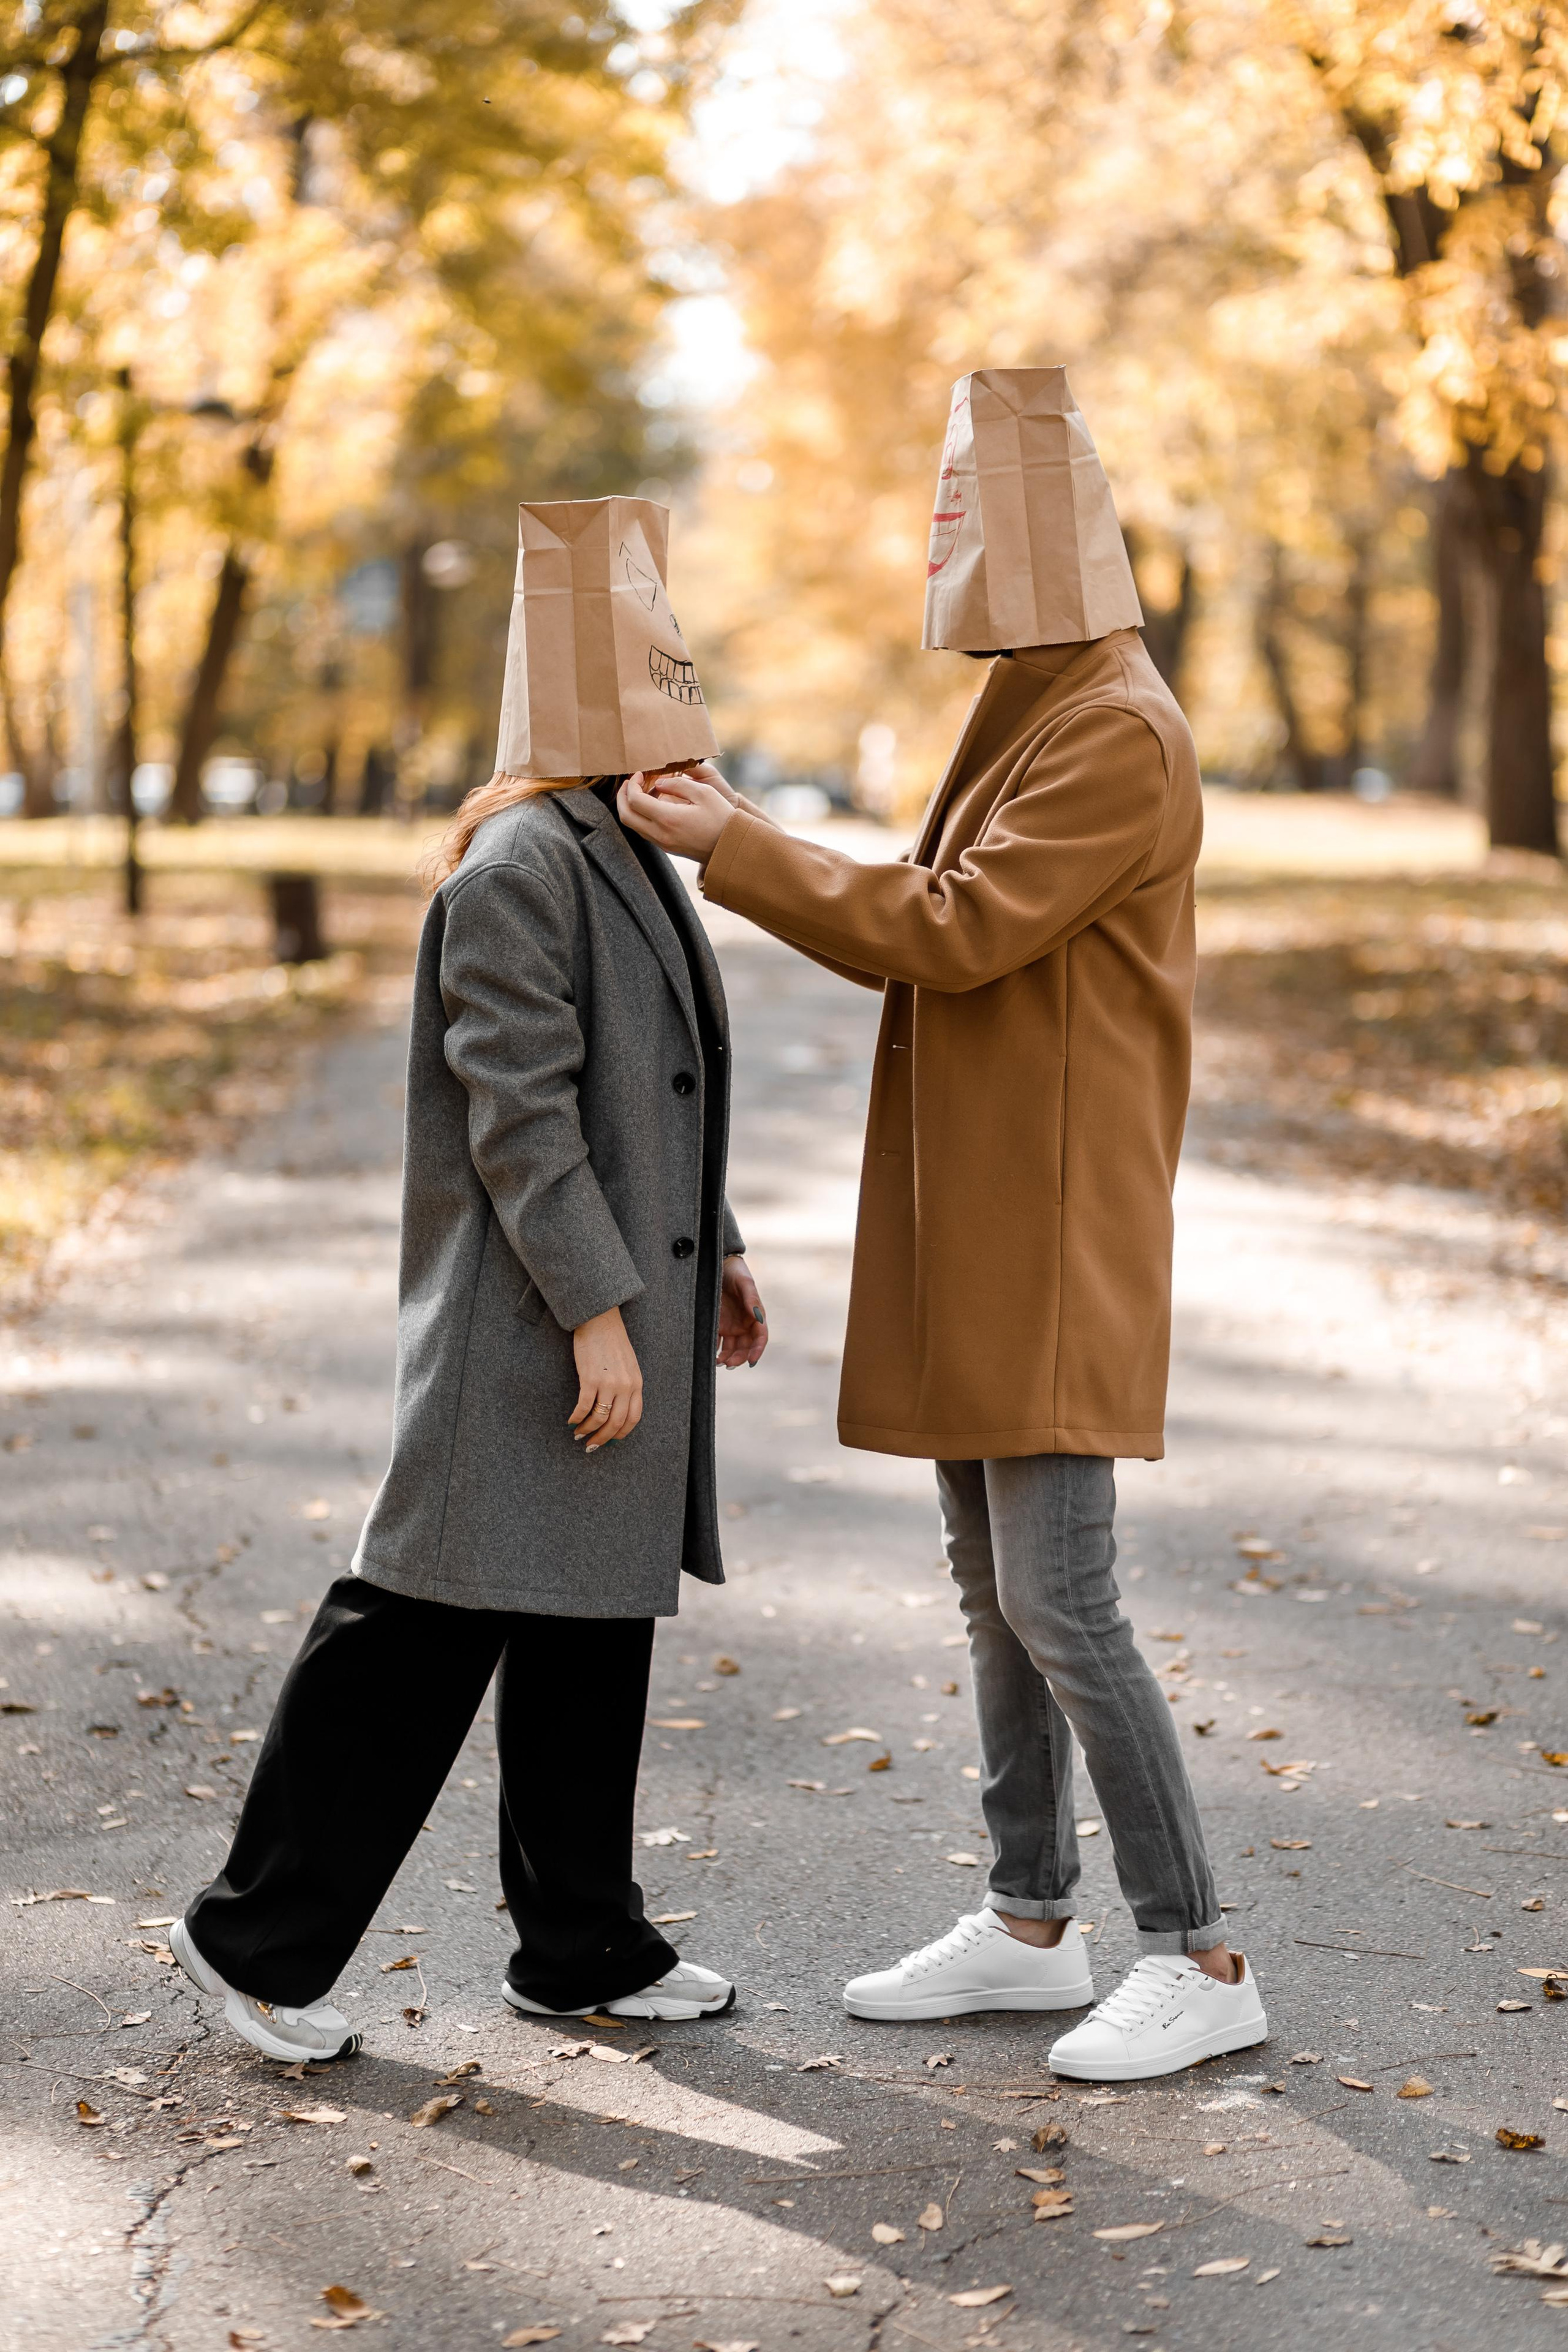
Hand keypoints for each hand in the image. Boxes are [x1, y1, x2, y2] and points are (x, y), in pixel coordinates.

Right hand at [570, 1304, 642, 1450]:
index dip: (621, 1434)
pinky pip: (583, 1407)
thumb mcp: (628, 1365)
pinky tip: (571, 1421)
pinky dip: (576, 1418)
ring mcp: (608, 1383)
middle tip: (592, 1445)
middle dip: (603, 1438)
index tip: (611, 1441)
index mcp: (637, 1383)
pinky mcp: (590, 1379)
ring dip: (587, 1430)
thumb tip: (616, 1410)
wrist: (599, 1321)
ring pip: (599, 1418)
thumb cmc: (612, 1342)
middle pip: (616, 1423)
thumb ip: (626, 1386)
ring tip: (579, 1435)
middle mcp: (625, 1386)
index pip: (633, 1418)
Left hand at [619, 765, 734, 864]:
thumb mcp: (704, 792)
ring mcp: (663, 843)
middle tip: (629, 782)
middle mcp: (661, 834)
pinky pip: (645, 831)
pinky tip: (654, 804)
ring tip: (642, 791)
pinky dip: (642, 815)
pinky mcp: (667, 847)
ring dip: (631, 807)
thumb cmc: (722, 818)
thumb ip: (678, 785)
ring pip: (633, 825)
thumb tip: (658, 783)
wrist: (732, 847)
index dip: (632, 784)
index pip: (635, 800)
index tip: (640, 774)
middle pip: (626, 816)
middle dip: (622, 797)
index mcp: (668, 819)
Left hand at [717, 1254, 767, 1368]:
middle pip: (746, 1347)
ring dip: (728, 1358)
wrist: (718, 1265)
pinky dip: (715, 1351)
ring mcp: (732, 1326)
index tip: (751, 1361)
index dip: (757, 1350)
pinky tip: (709, 1355)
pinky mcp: (719, 1325)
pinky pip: (718, 1342)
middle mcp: (745, 1324)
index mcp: (756, 1316)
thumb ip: (751, 1299)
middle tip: (729, 1364)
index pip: (760, 1337)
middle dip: (739, 1358)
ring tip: (718, 1362)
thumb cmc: (736, 1272)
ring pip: (733, 1348)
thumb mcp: (745, 1283)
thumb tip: (758, 1317)